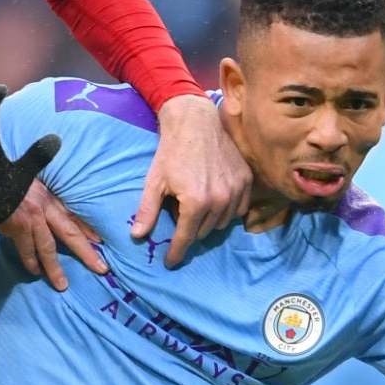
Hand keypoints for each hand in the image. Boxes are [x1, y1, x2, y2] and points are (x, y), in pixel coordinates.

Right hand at [0, 177, 106, 291]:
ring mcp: (32, 220)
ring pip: (47, 249)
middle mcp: (45, 208)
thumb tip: (46, 213)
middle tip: (101, 268)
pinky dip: (31, 263)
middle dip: (86, 252)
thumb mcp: (31, 185)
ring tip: (62, 284)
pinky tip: (35, 272)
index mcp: (50, 198)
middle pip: (71, 233)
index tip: (101, 241)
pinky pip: (27, 251)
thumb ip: (41, 199)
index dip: (88, 229)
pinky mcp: (18, 228)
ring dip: (54, 268)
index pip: (74, 216)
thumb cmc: (10, 183)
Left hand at [133, 93, 246, 267]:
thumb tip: (137, 236)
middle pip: (203, 232)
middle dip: (189, 231)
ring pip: (221, 223)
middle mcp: (219, 200)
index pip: (185, 239)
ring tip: (195, 206)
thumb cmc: (171, 151)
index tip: (170, 262)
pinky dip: (226, 211)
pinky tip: (214, 202)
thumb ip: (147, 211)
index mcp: (195, 202)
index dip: (176, 253)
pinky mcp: (246, 181)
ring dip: (207, 222)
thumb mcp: (154, 182)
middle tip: (179, 216)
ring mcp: (236, 190)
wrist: (196, 122)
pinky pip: (238, 210)